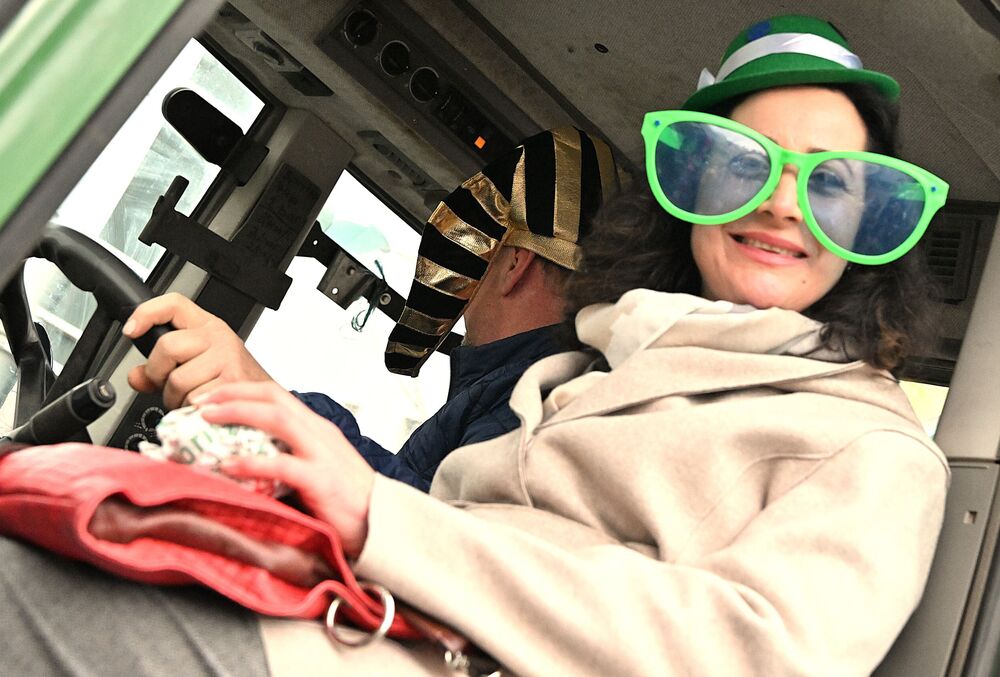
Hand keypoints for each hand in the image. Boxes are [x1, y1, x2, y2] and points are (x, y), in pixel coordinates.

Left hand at [124, 293, 272, 408]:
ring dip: (176, 399)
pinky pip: (193, 399)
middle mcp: (218, 337)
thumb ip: (161, 369)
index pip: (174, 304)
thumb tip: (136, 377)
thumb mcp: (197, 365)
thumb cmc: (232, 380)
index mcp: (207, 327)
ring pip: (177, 380)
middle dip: (158, 373)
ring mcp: (227, 357)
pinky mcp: (232, 380)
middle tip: (167, 384)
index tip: (132, 331)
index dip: (147, 313)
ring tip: (191, 398)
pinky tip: (204, 407)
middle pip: (167, 347)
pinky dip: (193, 410)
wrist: (264, 401)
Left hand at [194, 382, 374, 557]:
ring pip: (277, 417)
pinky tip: (229, 466)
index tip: (212, 398)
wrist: (382, 521)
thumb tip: (247, 459)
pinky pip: (281, 464)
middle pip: (273, 396)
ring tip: (208, 419)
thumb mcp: (318, 466)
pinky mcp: (321, 479)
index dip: (241, 391)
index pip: (277, 395)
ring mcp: (321, 453)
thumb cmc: (349, 500)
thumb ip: (290, 455)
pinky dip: (251, 463)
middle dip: (233, 393)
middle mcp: (319, 432)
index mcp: (317, 428)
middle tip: (200, 401)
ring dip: (237, 413)